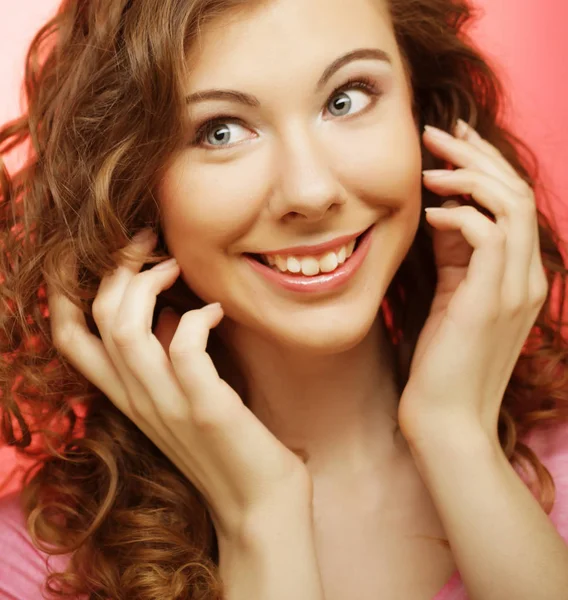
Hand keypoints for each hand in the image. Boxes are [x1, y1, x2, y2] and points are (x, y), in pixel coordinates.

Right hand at [47, 232, 310, 540]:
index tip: (102, 251)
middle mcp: (136, 398)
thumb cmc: (228, 446)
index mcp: (126, 395)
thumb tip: (171, 312)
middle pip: (95, 318)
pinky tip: (218, 311)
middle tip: (149, 241)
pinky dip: (197, 318)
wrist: (260, 508)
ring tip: (177, 265)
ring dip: (148, 284)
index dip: (66, 290)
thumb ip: (165, 362)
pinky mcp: (204, 407)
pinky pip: (183, 347)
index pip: (69, 338)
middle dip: (116, 267)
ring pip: (125, 328)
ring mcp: (167, 404)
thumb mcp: (182, 400)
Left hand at [398, 119, 547, 447]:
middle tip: (438, 132)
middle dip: (477, 155)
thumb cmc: (440, 361)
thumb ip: (454, 255)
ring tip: (429, 164)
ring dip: (469, 175)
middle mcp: (527, 276)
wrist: (445, 419)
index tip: (447, 144)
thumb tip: (438, 210)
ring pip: (510, 204)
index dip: (482, 166)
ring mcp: (516, 288)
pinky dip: (459, 213)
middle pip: (515, 191)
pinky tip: (427, 211)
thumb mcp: (449, 297)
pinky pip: (488, 234)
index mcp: (516, 275)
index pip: (510, 202)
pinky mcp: (492, 299)